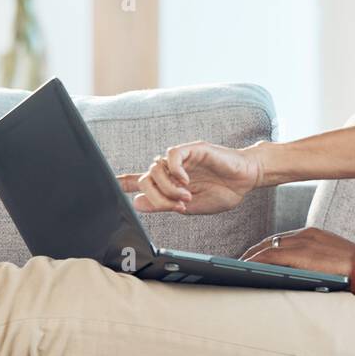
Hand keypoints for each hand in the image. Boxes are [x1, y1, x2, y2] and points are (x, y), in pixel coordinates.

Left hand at [116, 141, 264, 214]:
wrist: (246, 180)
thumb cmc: (223, 191)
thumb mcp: (190, 206)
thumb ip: (164, 204)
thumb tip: (138, 203)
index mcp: (170, 182)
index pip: (142, 180)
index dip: (124, 183)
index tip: (108, 185)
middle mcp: (172, 167)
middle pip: (146, 178)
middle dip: (158, 197)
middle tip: (177, 205)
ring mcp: (181, 157)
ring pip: (156, 168)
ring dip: (168, 187)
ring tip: (186, 196)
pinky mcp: (193, 149)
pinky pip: (172, 155)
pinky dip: (174, 170)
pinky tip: (185, 180)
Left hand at [239, 227, 354, 277]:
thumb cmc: (353, 270)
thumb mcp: (330, 259)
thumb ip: (312, 260)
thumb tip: (294, 272)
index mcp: (313, 233)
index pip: (281, 239)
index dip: (264, 248)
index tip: (253, 256)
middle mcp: (305, 234)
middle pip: (270, 242)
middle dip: (253, 253)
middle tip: (238, 263)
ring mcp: (303, 242)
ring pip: (267, 248)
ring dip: (250, 258)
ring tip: (237, 269)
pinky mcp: (301, 253)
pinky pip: (271, 256)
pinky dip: (256, 262)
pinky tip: (246, 269)